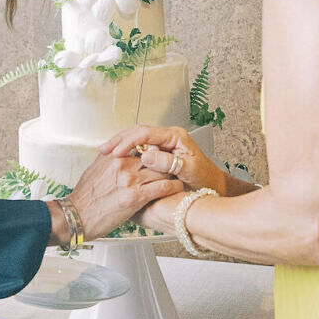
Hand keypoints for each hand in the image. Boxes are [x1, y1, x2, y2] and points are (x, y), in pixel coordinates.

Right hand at [63, 151, 184, 241]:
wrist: (76, 216)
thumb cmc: (84, 198)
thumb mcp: (94, 170)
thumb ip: (108, 160)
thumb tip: (114, 153)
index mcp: (113, 156)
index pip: (138, 143)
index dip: (152, 148)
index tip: (159, 151)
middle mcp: (122, 164)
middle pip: (152, 154)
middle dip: (164, 159)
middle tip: (173, 163)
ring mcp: (130, 179)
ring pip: (161, 169)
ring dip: (172, 172)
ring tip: (179, 175)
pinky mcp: (136, 196)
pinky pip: (162, 187)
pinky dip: (173, 186)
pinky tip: (177, 187)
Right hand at [99, 125, 226, 194]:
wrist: (214, 185)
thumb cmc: (205, 178)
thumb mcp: (188, 170)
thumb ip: (168, 162)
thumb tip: (146, 156)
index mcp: (175, 136)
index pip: (145, 133)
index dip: (127, 142)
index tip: (116, 151)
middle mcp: (168, 137)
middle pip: (137, 132)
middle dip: (119, 141)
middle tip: (104, 151)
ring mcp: (163, 145)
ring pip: (135, 140)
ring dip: (120, 146)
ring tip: (106, 154)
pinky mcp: (160, 153)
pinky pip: (139, 150)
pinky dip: (126, 154)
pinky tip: (117, 161)